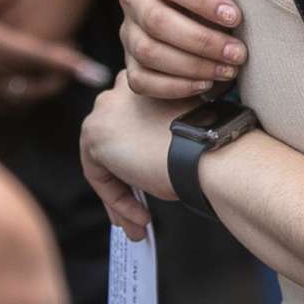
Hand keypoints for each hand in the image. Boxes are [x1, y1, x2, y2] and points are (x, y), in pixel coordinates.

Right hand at [0, 0, 111, 115]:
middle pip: (44, 84)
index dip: (74, 65)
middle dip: (62, 77)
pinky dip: (22, 99)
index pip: (45, 58)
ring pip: (29, 99)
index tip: (97, 72)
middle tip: (71, 63)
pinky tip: (20, 85)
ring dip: (43, 89)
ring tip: (49, 74)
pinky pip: (9, 108)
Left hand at [80, 79, 194, 239]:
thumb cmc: (209, 143)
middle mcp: (122, 88)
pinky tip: (140, 216)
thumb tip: (152, 163)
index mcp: (150, 81)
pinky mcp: (94, 134)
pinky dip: (117, 199)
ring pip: (106, 162)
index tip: (155, 180)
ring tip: (141, 222)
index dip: (143, 158)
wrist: (207, 149)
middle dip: (129, 181)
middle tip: (142, 209)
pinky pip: (100, 176)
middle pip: (117, 143)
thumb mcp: (186, 131)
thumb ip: (162, 137)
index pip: (136, 124)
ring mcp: (105, 109)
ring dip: (123, 197)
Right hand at [119, 0, 246, 100]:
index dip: (202, 0)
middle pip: (156, 21)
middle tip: (238, 53)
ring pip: (149, 53)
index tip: (236, 17)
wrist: (201, 19)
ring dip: (193, 66)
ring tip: (228, 70)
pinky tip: (205, 84)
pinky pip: (142, 82)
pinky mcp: (130, 65)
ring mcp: (127, 33)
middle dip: (203, 41)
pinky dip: (176, 86)